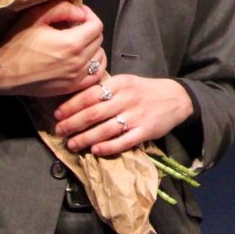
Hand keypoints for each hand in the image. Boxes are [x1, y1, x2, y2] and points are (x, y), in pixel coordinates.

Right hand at [0, 1, 104, 98]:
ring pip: (100, 56)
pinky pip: (96, 75)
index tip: (79, 13)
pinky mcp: (72, 87)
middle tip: (75, 26)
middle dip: (90, 29)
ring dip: (93, 46)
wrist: (2, 73)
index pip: (96, 25)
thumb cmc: (17, 43)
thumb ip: (63, 9)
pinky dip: (95, 64)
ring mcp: (77, 77)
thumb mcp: (36, 17)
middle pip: (98, 39)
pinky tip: (86, 58)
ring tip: (79, 41)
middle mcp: (78, 61)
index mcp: (71, 43)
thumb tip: (82, 13)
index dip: (90, 15)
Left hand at [56, 74, 193, 156]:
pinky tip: (95, 150)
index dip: (70, 106)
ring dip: (85, 139)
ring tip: (73, 144)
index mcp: (120, 83)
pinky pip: (123, 141)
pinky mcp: (146, 131)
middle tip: (60, 132)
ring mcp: (137, 115)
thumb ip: (104, 90)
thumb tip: (75, 103)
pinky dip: (107, 147)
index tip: (57, 115)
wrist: (176, 98)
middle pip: (93, 113)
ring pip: (105, 130)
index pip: (89, 95)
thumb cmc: (144, 91)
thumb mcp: (126, 83)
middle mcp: (128, 98)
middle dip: (72, 124)